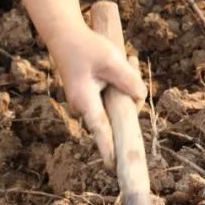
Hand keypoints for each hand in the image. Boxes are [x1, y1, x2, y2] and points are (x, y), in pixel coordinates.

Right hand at [46, 24, 147, 168]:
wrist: (64, 36)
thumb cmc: (86, 48)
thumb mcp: (112, 60)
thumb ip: (129, 81)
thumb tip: (140, 100)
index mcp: (85, 102)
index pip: (101, 131)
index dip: (109, 149)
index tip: (114, 168)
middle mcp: (83, 108)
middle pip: (115, 117)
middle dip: (129, 102)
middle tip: (129, 63)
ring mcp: (86, 104)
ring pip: (114, 106)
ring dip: (124, 88)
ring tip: (125, 59)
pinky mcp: (90, 97)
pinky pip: (110, 98)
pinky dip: (119, 84)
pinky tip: (123, 61)